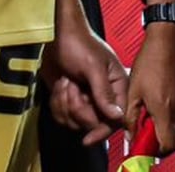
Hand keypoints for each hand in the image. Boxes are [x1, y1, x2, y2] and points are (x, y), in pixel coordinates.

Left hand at [40, 20, 128, 146]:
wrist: (57, 36)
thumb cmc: (79, 43)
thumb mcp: (93, 67)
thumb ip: (104, 94)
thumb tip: (117, 117)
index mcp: (117, 86)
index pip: (116, 119)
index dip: (103, 130)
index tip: (88, 139)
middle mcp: (104, 96)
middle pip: (93, 123)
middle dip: (77, 107)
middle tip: (73, 87)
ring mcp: (86, 100)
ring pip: (75, 122)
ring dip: (65, 103)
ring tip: (66, 82)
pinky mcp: (71, 101)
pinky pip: (62, 116)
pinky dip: (57, 103)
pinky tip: (60, 85)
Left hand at [126, 23, 174, 152]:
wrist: (171, 36)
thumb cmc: (151, 59)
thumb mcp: (133, 90)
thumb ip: (131, 118)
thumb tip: (132, 136)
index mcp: (166, 110)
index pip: (168, 146)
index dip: (157, 151)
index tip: (148, 146)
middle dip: (165, 138)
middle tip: (151, 128)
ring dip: (174, 124)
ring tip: (161, 107)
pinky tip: (173, 95)